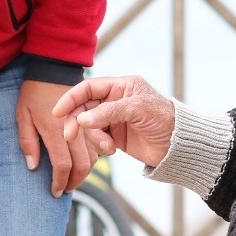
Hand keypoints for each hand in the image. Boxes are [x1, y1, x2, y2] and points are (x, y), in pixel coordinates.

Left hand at [17, 80, 96, 196]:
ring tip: (72, 180)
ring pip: (93, 157)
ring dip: (85, 173)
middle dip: (75, 182)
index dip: (60, 182)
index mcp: (54, 130)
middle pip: (82, 165)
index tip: (55, 192)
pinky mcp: (90, 120)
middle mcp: (73, 130)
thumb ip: (27, 142)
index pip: (63, 165)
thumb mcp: (22, 115)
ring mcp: (84, 124)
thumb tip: (33, 167)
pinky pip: (97, 145)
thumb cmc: (33, 92)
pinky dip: (92, 158)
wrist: (52, 69)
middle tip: (65, 190)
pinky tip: (82, 163)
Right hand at [52, 75, 175, 167]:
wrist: (178, 146)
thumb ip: (108, 112)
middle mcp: (114, 100)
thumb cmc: (163, 119)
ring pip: (89, 126)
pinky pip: (97, 139)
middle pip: (84, 108)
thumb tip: (81, 120)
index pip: (88, 87)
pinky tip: (112, 150)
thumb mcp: (136, 110)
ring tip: (108, 147)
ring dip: (93, 137)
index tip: (57, 112)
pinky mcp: (115, 136)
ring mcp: (114, 119)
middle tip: (70, 135)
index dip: (71, 98)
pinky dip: (99, 145)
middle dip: (76, 122)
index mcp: (120, 86)